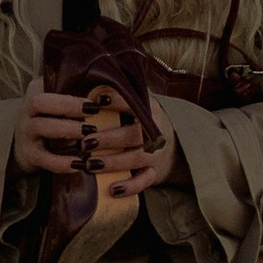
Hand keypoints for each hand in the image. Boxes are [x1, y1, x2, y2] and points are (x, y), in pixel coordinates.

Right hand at [15, 87, 96, 176]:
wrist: (23, 146)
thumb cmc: (50, 119)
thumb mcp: (57, 104)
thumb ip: (75, 96)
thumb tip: (106, 95)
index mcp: (36, 92)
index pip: (48, 84)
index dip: (71, 90)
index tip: (95, 99)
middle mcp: (28, 111)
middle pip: (40, 102)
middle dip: (68, 105)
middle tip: (94, 111)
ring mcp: (26, 133)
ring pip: (43, 127)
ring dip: (68, 130)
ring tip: (90, 135)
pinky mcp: (29, 155)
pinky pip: (44, 158)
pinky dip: (62, 163)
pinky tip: (79, 164)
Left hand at [85, 96, 178, 212]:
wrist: (176, 147)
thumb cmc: (146, 123)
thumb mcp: (143, 104)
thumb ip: (126, 92)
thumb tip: (100, 73)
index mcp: (149, 112)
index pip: (133, 104)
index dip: (117, 102)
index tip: (97, 101)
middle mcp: (154, 133)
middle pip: (132, 135)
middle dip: (108, 139)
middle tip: (86, 142)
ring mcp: (155, 155)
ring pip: (135, 159)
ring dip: (112, 163)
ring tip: (90, 165)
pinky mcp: (154, 173)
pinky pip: (143, 182)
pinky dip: (129, 187)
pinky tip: (112, 189)